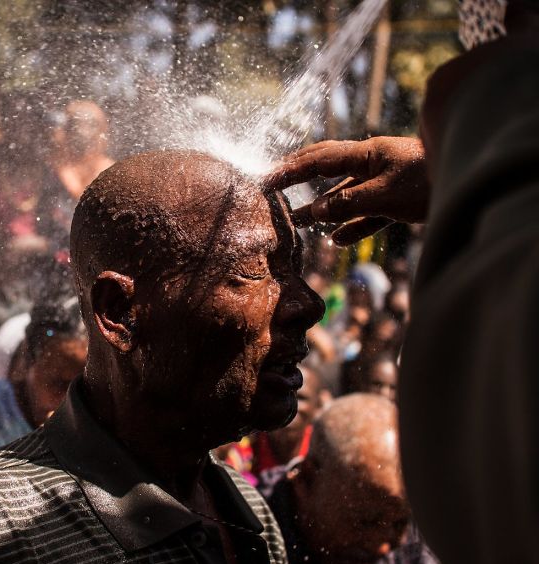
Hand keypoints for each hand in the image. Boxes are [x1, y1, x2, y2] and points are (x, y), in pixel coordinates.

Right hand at [263, 137, 429, 244]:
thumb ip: (347, 203)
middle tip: (274, 188)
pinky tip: (337, 239)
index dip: (289, 170)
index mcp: (365, 154)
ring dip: (322, 209)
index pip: (317, 160)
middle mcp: (371, 164)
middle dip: (300, 180)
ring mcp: (384, 181)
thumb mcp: (383, 194)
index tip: (264, 180)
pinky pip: (366, 213)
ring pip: (345, 195)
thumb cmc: (428, 180)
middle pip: (327, 170)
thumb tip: (316, 210)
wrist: (469, 180)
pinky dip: (351, 225)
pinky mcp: (397, 200)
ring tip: (298, 222)